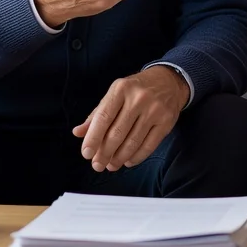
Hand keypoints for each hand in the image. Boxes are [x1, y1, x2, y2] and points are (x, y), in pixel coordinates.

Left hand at [72, 67, 189, 172]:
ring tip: (111, 165)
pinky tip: (128, 161)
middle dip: (105, 153)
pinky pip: (149, 146)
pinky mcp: (166, 121)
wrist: (169, 81)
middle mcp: (138, 98)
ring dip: (119, 158)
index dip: (93, 138)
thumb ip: (97, 114)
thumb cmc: (136, 89)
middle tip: (97, 165)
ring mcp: (154, 110)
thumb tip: (78, 133)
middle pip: (117, 133)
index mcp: (121, 89)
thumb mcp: (115, 94)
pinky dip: (136, 157)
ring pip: (132, 142)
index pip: (103, 117)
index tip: (86, 154)